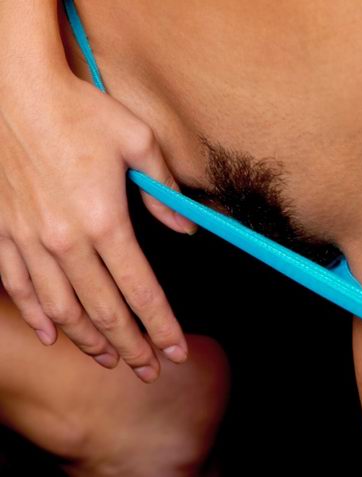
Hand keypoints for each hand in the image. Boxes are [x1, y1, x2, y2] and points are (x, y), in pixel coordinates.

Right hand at [0, 72, 195, 382]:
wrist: (16, 90)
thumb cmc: (81, 111)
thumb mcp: (139, 142)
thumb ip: (164, 191)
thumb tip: (187, 227)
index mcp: (105, 221)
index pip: (141, 290)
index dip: (161, 325)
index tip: (175, 350)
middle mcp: (65, 240)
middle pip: (104, 310)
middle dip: (131, 345)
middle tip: (147, 369)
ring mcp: (29, 239)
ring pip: (62, 307)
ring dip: (88, 339)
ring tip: (110, 358)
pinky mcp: (3, 231)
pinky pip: (19, 286)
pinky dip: (38, 314)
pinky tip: (53, 333)